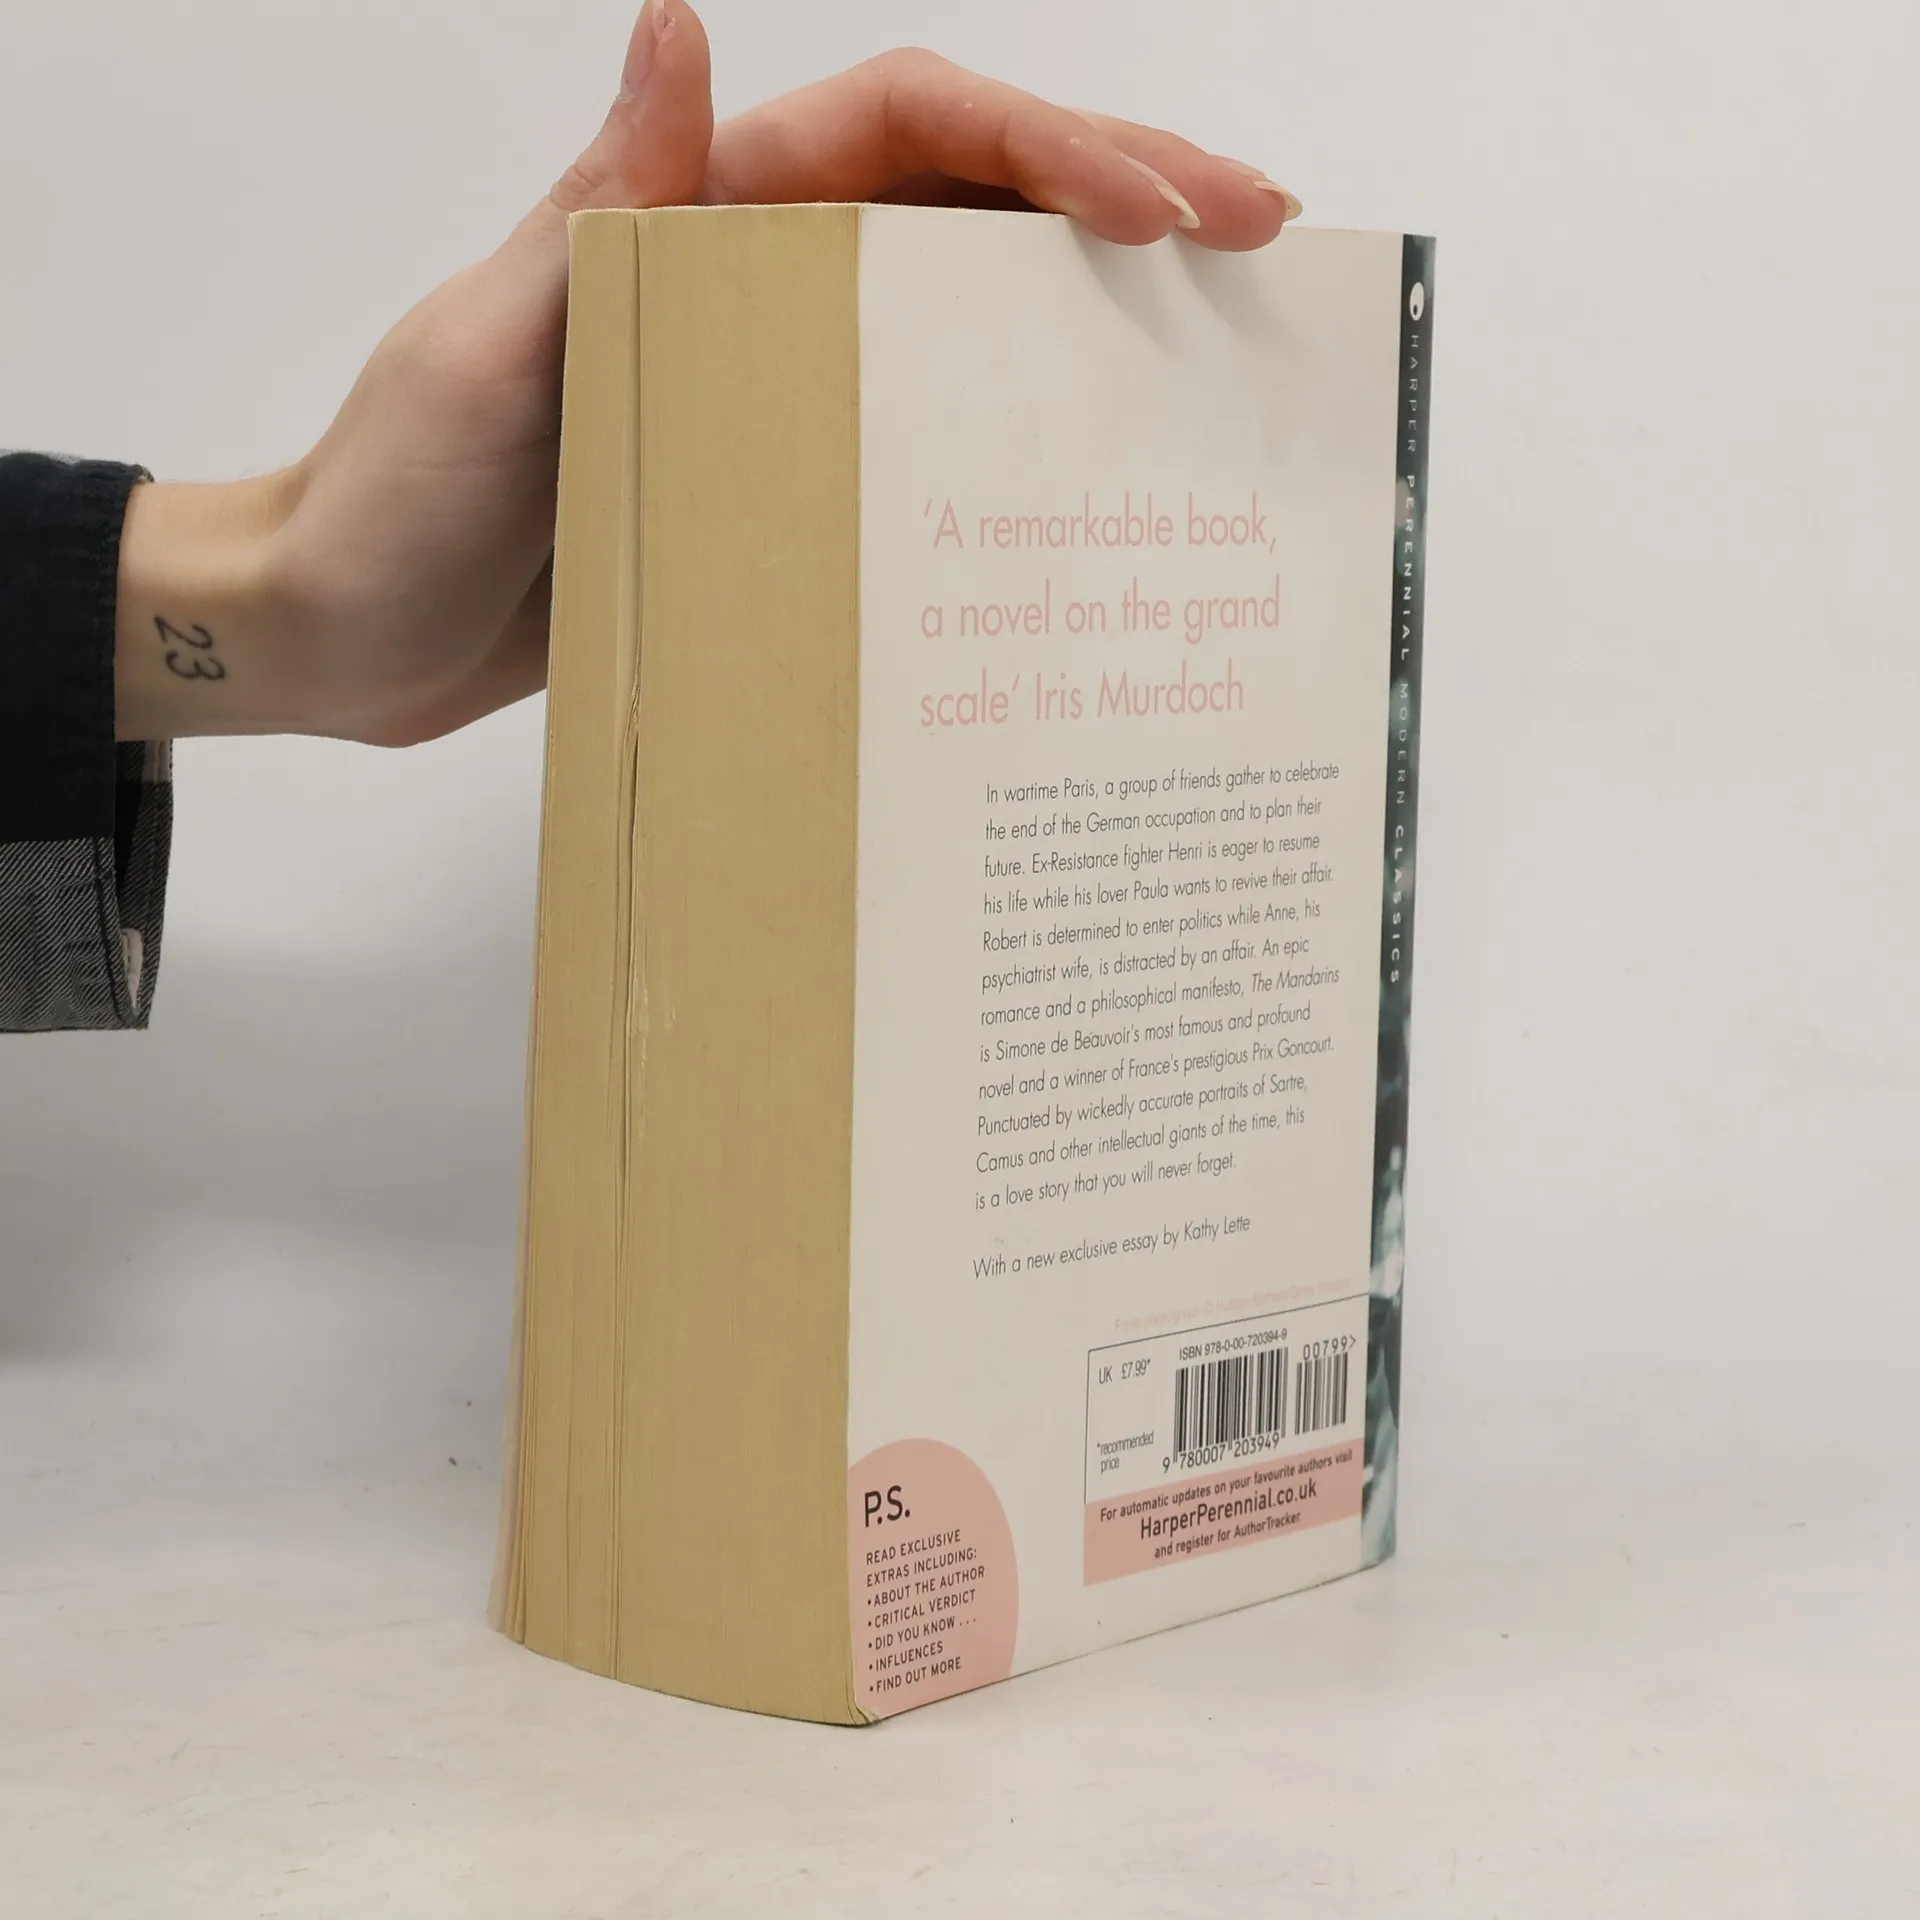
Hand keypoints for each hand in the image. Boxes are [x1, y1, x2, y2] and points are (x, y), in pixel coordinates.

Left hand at [114, 0, 1301, 745]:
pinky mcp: (777, 473)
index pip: (907, 128)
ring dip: (1093, 305)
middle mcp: (755, 275)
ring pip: (963, 304)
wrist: (346, 630)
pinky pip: (915, 425)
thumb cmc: (396, 493)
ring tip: (1217, 332)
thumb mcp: (488, 345)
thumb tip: (673, 26)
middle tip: (1263, 229)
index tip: (1163, 214)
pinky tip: (1086, 467)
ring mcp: (775, 376)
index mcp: (697, 212)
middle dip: (1123, 193)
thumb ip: (599, 210)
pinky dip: (1007, 428)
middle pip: (969, 194)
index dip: (1048, 149)